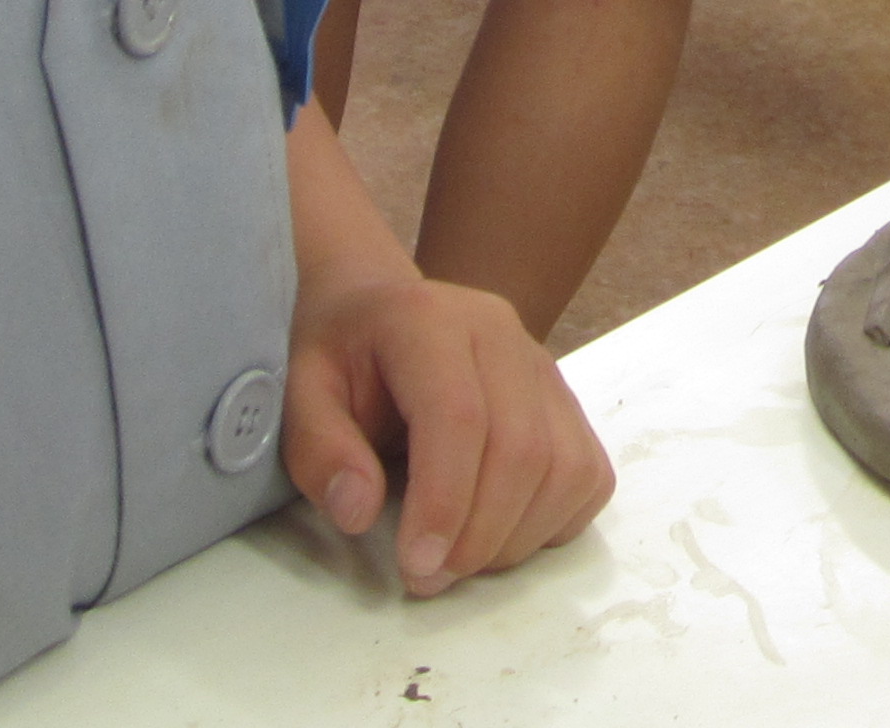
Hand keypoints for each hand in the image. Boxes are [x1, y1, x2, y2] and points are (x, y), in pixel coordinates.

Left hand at [284, 267, 612, 594]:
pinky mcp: (566, 400)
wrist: (380, 311)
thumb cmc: (341, 358)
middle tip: (428, 579)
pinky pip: (589, 474)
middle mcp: (502, 334)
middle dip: (479, 535)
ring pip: (565, 466)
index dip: (445, 502)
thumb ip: (321, 450)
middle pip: (521, 448)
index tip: (416, 567)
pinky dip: (554, 521)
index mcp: (429, 321)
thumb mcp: (301, 394)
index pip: (459, 416)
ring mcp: (543, 366)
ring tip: (459, 559)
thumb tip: (359, 512)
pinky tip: (501, 533)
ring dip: (516, 538)